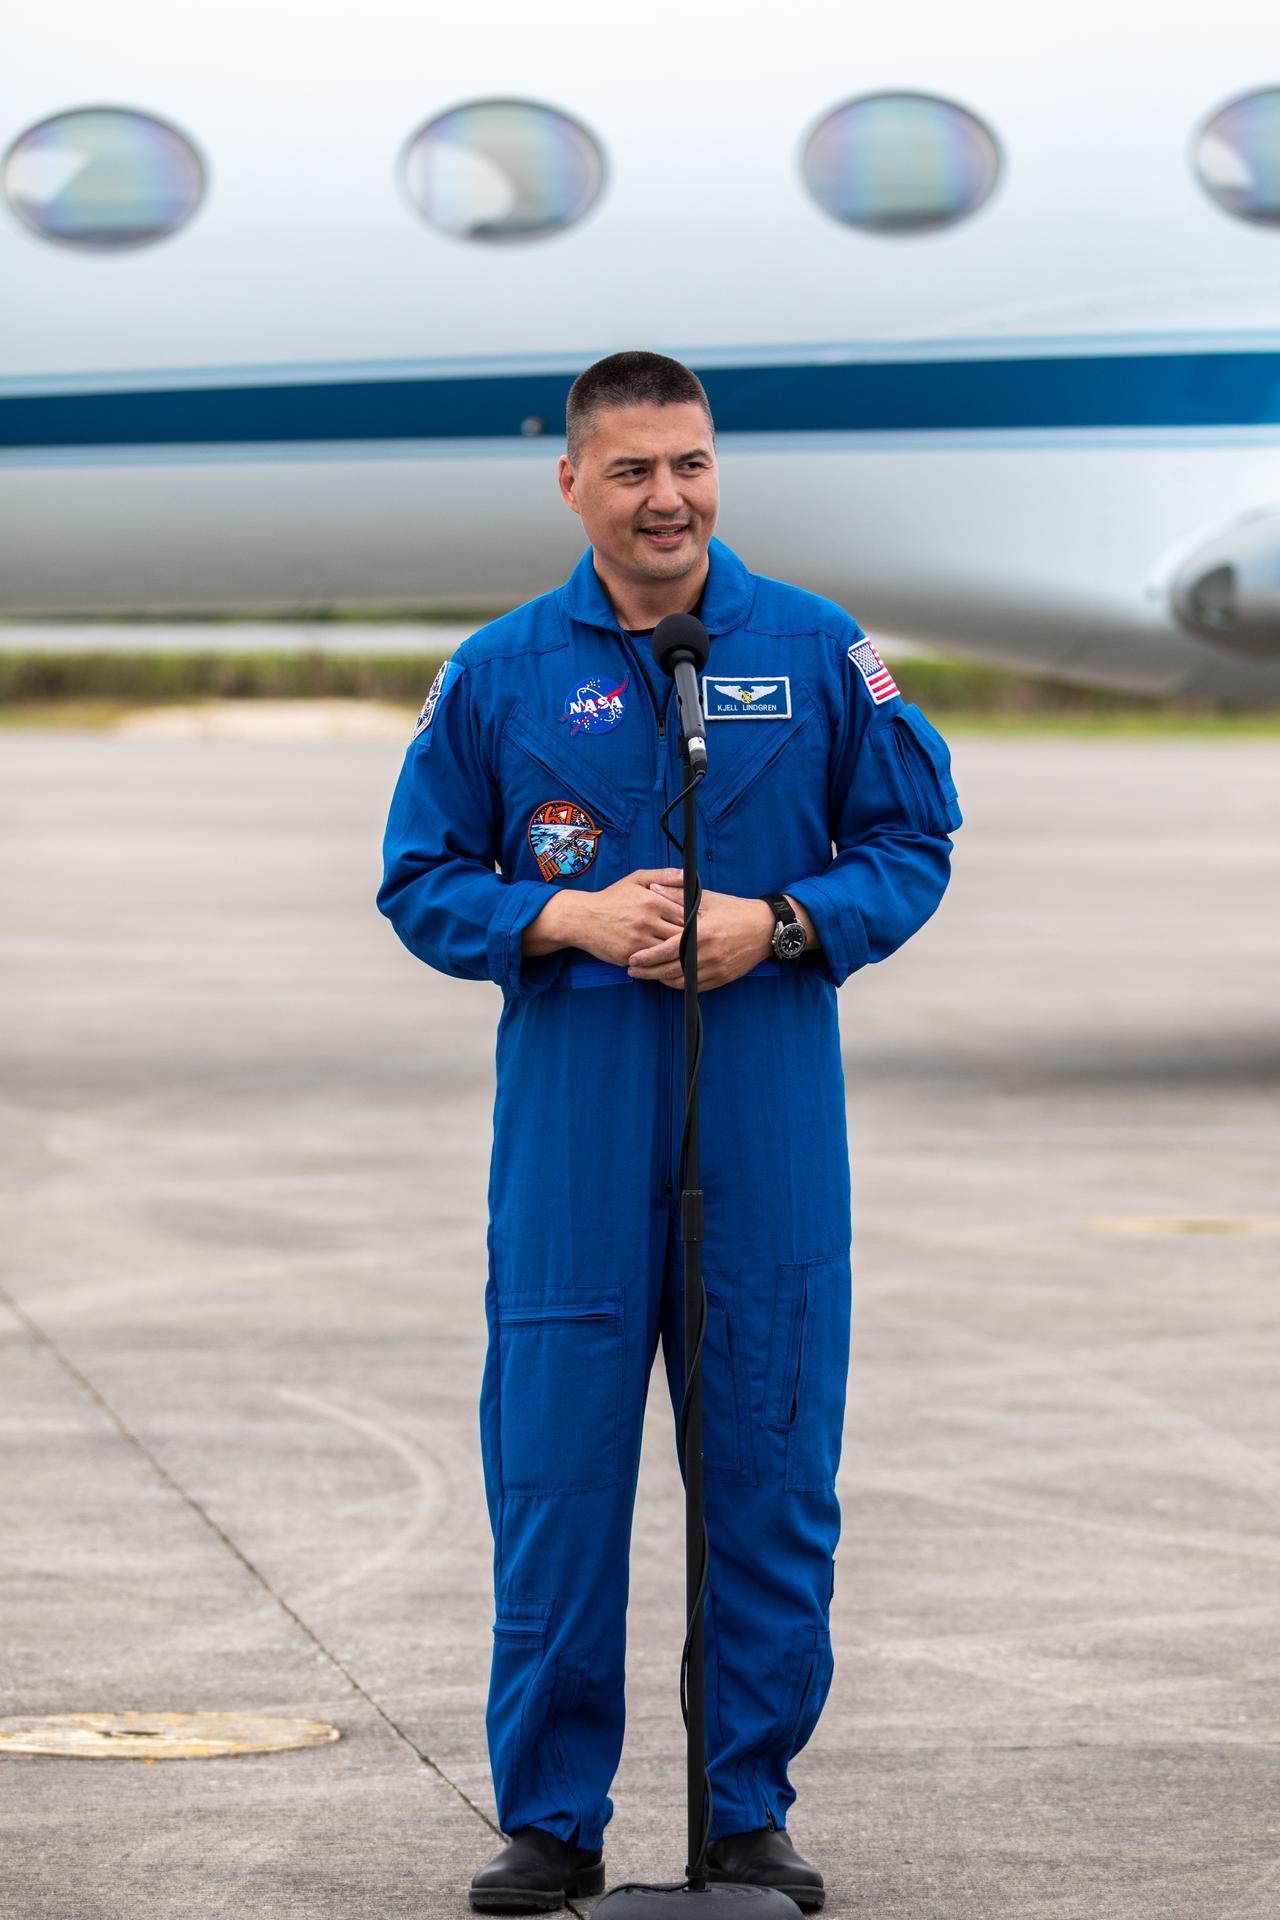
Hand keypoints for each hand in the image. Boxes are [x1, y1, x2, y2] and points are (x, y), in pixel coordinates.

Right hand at [523, 868, 685, 965]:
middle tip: (700, 941)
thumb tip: (688, 874)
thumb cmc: (613, 898)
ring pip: (669, 951)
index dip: (696, 921)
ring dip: (678, 952)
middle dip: (690, 938)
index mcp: (652, 901)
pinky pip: (653, 962)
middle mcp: (646, 921)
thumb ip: (664, 875)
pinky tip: (667, 960)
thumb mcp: (637, 879)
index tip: (700, 924)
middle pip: (681, 935)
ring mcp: (638, 941)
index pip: (686, 914)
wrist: (582, 918)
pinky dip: (661, 961)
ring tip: (687, 953)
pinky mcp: (629, 956)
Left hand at [627, 886, 774, 990]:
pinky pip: (695, 987)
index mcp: (703, 934)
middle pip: (670, 970)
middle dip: (648, 973)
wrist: (765, 928)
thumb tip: (652, 888)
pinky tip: (669, 978)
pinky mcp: (722, 978)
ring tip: (647, 974)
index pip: (667, 950)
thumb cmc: (736, 910)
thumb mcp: (707, 899)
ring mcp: (716, 969)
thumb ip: (677, 895)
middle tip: (633, 971)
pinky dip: (679, 984)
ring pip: (681, 982)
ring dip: (661, 980)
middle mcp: (709, 955)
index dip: (647, 957)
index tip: (632, 958)